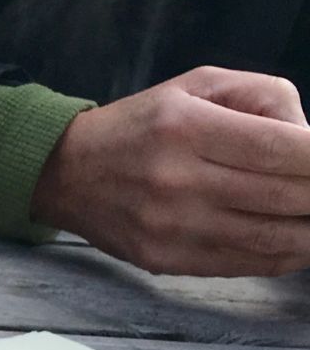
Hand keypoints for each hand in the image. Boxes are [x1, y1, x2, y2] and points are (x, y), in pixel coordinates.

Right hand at [30, 66, 309, 276]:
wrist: (64, 173)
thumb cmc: (139, 126)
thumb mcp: (198, 85)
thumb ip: (265, 98)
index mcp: (188, 127)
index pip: (285, 150)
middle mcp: (178, 180)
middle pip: (286, 197)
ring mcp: (171, 227)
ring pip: (273, 238)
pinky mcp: (166, 259)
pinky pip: (245, 264)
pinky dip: (285, 255)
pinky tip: (298, 239)